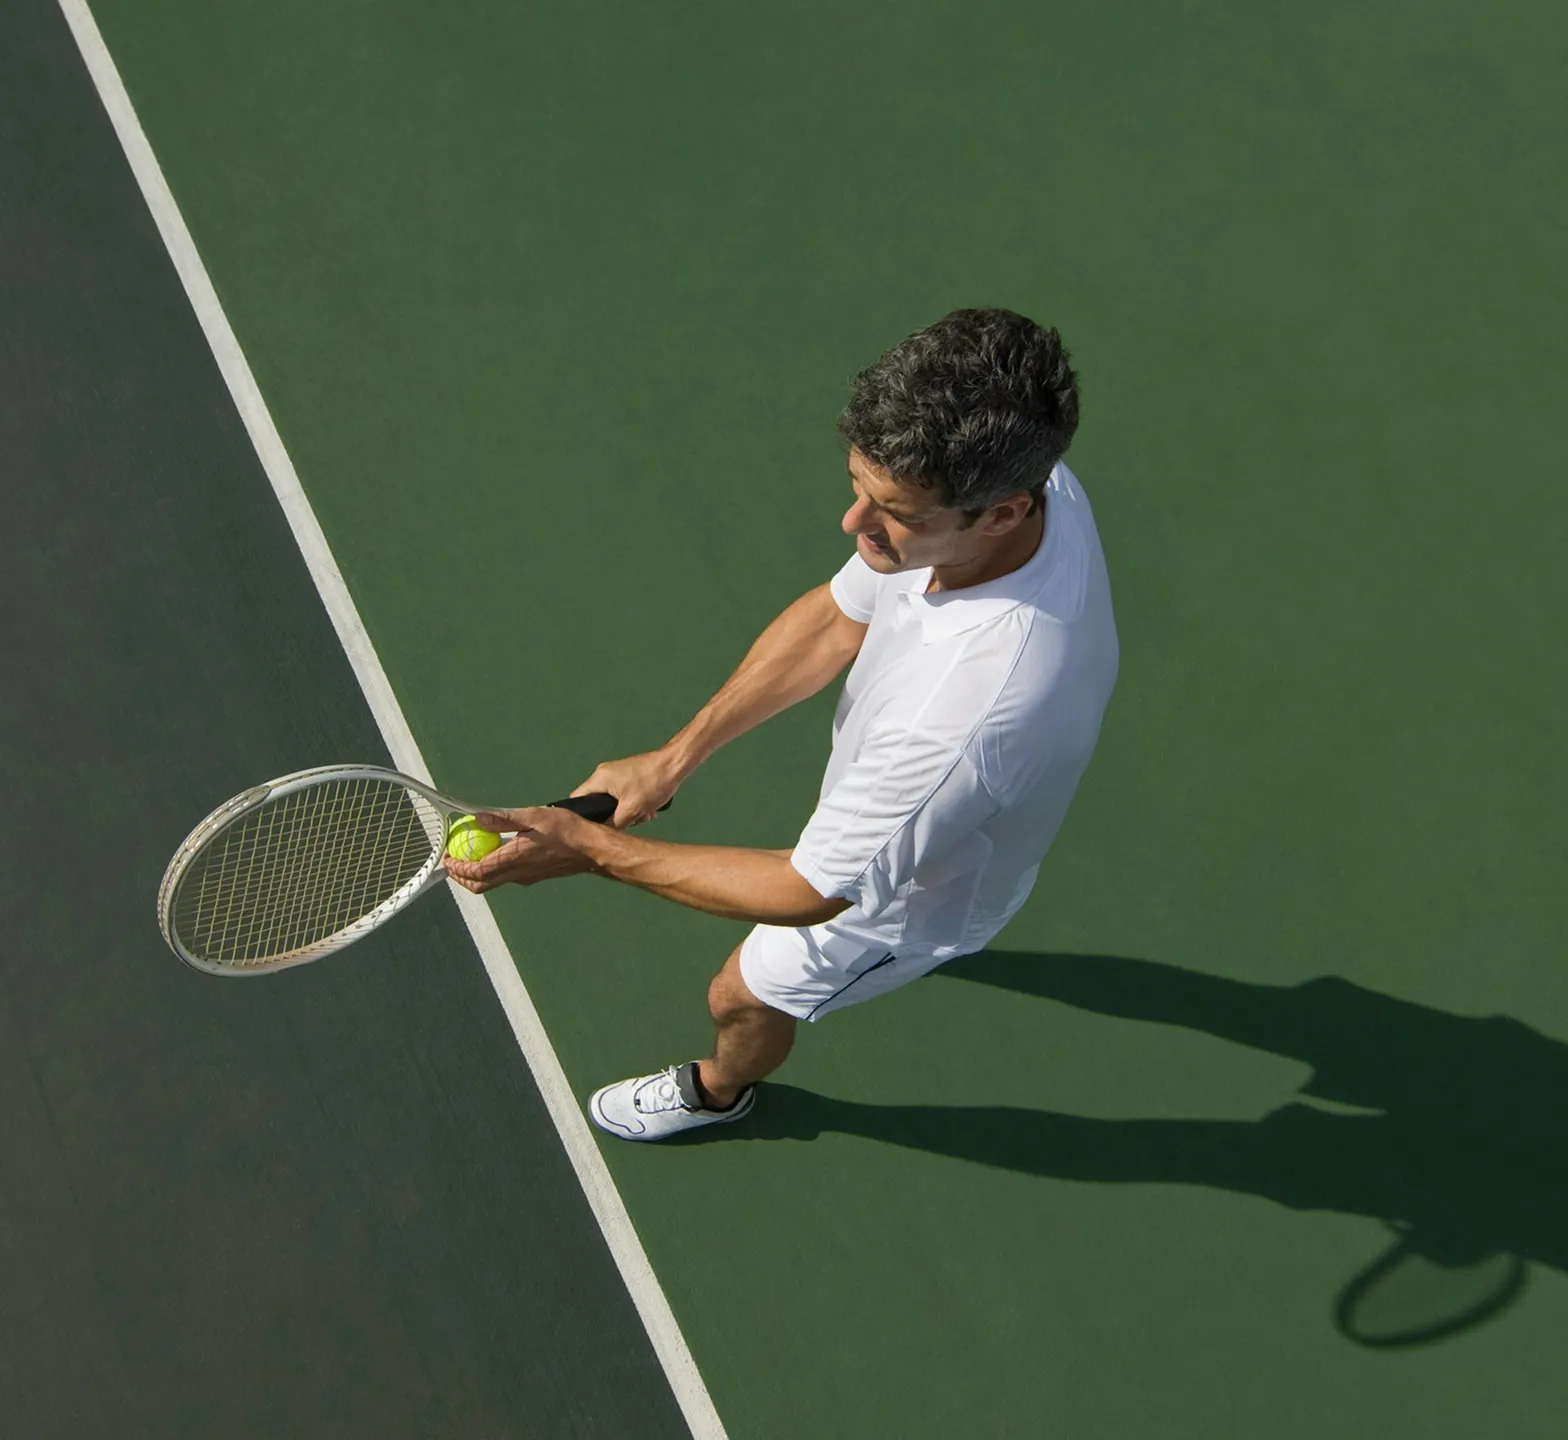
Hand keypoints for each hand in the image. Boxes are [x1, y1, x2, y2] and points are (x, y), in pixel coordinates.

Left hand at [444, 807, 594, 894]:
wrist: (591, 849)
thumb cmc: (566, 830)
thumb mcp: (534, 816)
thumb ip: (504, 818)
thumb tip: (477, 818)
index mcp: (513, 859)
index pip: (476, 871)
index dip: (458, 868)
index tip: (448, 857)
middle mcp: (516, 873)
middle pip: (480, 884)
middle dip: (462, 877)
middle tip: (453, 860)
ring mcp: (525, 877)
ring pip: (492, 883)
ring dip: (476, 874)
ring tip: (469, 856)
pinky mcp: (533, 876)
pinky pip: (505, 877)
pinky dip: (491, 870)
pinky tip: (495, 853)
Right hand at [572, 748, 683, 828]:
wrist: (675, 764)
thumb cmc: (652, 784)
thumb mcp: (632, 809)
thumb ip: (613, 824)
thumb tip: (602, 834)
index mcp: (599, 779)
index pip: (577, 800)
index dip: (582, 817)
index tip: (592, 830)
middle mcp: (603, 774)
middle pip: (598, 803)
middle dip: (615, 817)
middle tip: (630, 822)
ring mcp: (617, 774)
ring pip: (615, 802)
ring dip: (630, 812)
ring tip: (645, 814)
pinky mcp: (629, 776)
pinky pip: (624, 796)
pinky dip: (635, 804)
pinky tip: (649, 809)